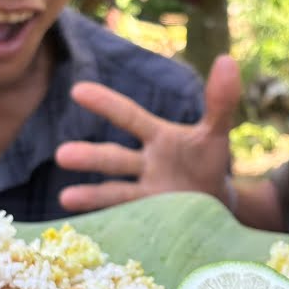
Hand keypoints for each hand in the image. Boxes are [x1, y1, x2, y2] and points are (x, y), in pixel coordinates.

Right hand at [55, 55, 240, 211]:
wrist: (214, 202)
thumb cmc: (206, 162)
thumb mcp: (215, 132)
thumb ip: (220, 101)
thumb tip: (226, 60)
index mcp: (157, 138)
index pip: (130, 117)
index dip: (107, 104)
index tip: (78, 90)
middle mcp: (144, 165)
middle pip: (115, 159)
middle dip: (90, 157)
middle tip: (62, 155)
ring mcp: (144, 194)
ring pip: (115, 192)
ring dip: (91, 195)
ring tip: (65, 197)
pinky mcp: (148, 219)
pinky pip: (125, 219)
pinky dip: (107, 222)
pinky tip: (84, 228)